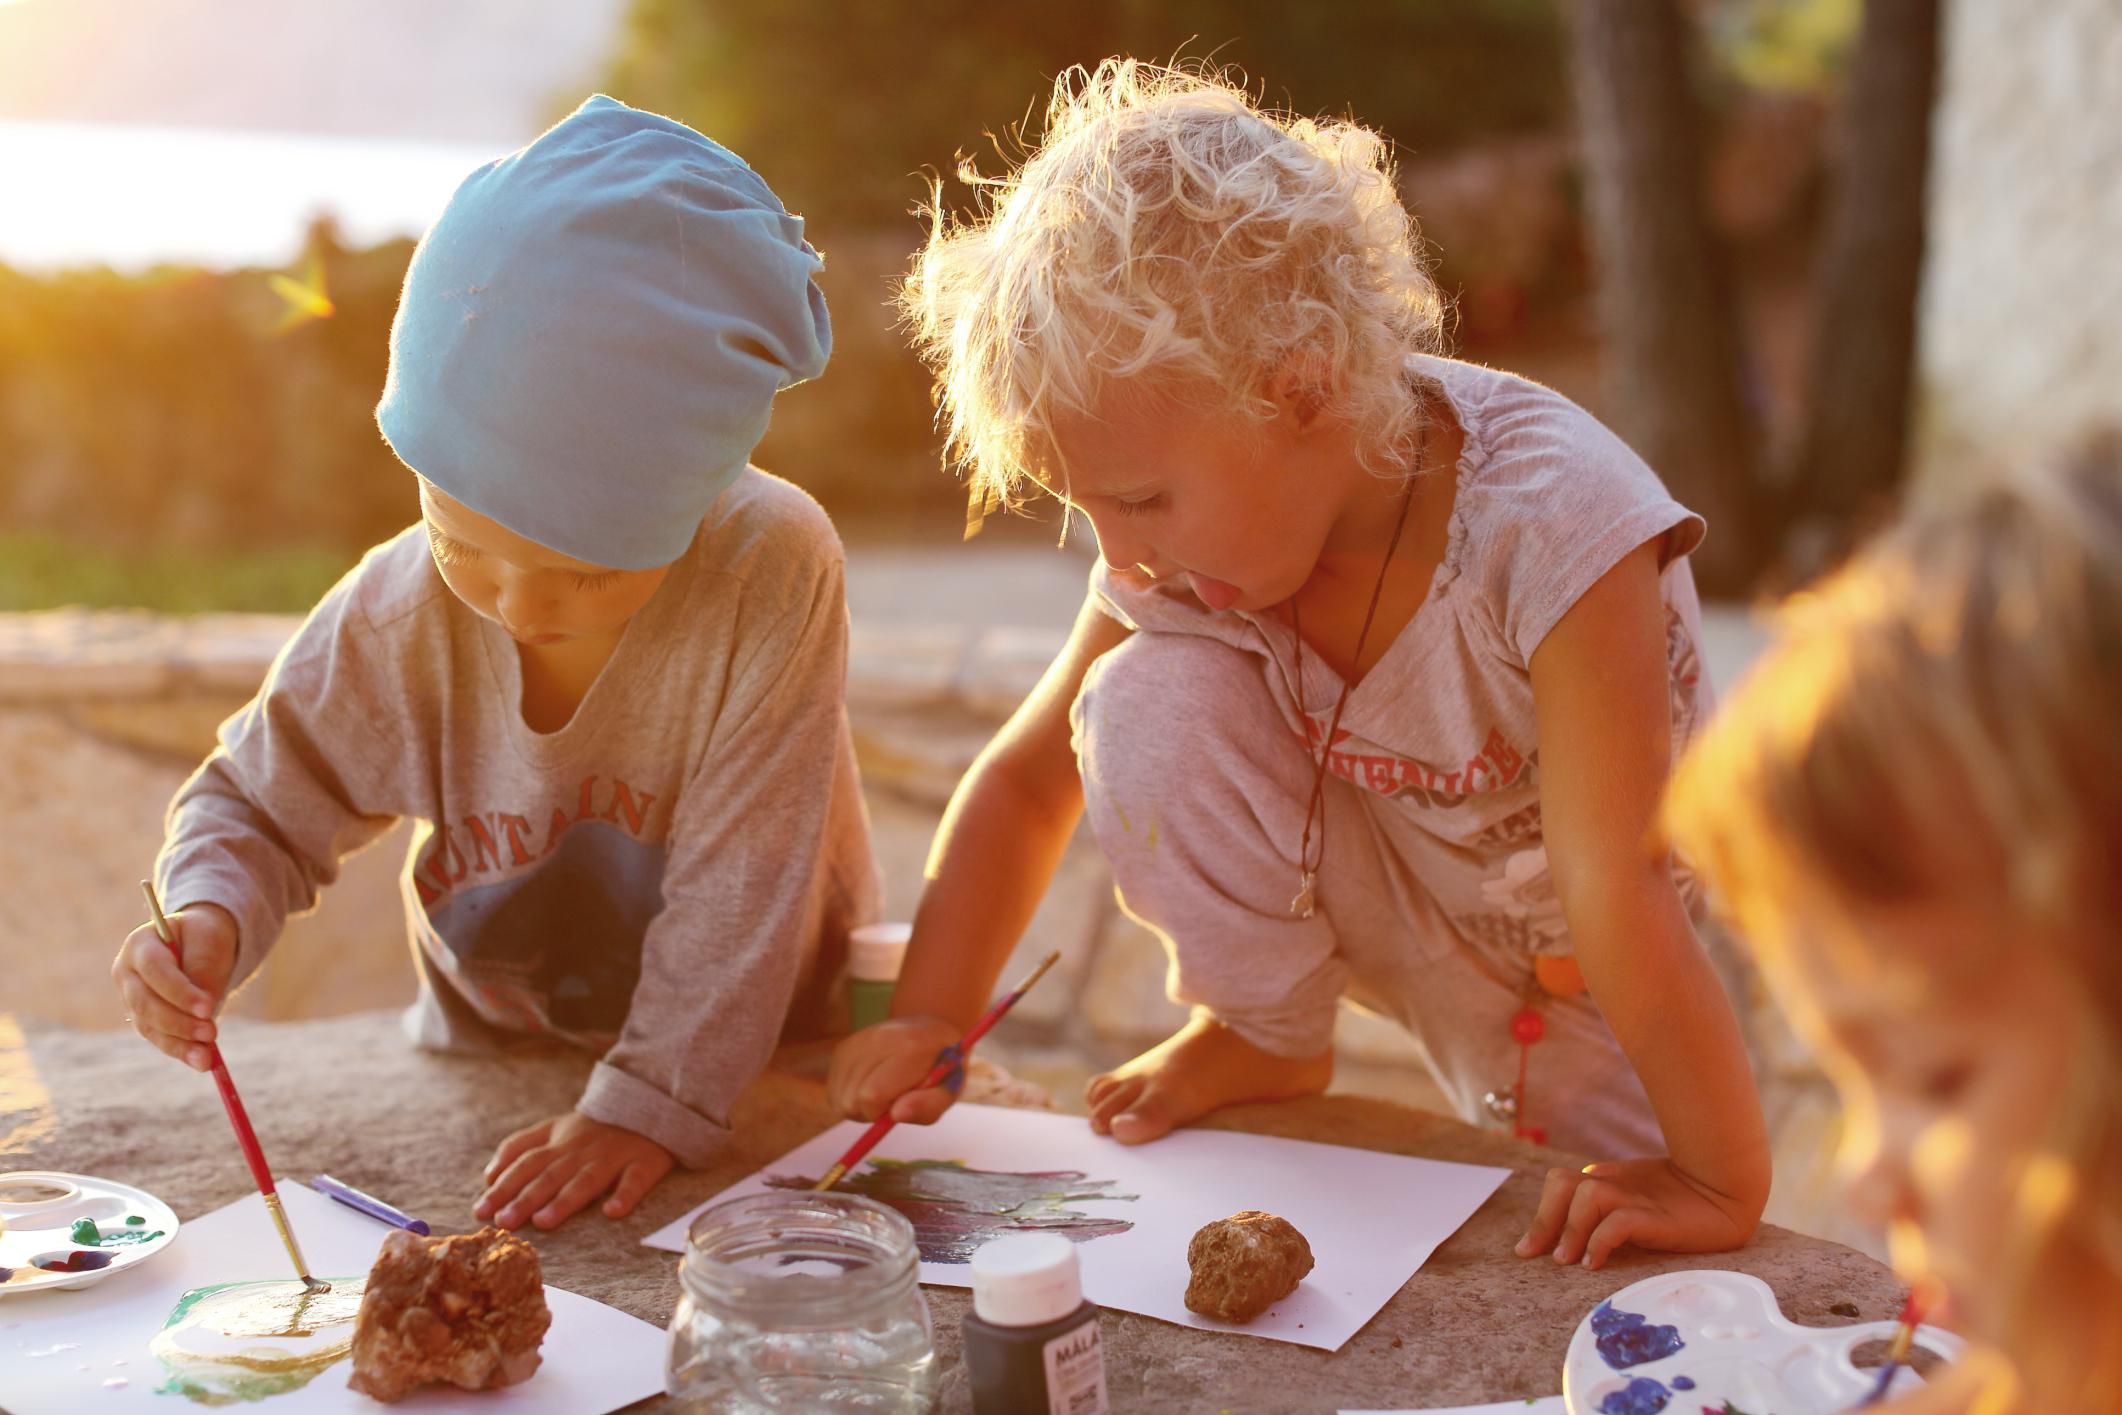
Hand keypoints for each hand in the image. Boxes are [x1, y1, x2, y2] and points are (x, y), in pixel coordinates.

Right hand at [111, 902, 236, 1070]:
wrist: (200, 942)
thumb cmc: (204, 937)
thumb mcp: (210, 941)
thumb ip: (204, 970)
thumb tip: (205, 1012)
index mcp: (140, 944)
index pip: (154, 970)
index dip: (179, 991)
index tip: (207, 1007)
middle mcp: (127, 974)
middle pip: (145, 1003)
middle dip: (179, 1022)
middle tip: (211, 1033)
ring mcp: (132, 999)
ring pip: (150, 1026)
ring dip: (180, 1043)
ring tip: (207, 1057)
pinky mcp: (145, 1020)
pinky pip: (159, 1038)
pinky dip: (181, 1051)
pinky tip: (201, 1061)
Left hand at [475, 1113, 672, 1229]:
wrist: (648, 1105)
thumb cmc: (595, 1127)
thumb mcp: (554, 1127)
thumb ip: (521, 1146)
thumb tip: (488, 1175)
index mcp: (560, 1141)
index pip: (526, 1163)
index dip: (503, 1186)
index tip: (481, 1210)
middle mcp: (582, 1151)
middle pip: (550, 1175)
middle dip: (525, 1198)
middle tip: (503, 1222)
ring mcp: (613, 1157)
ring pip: (587, 1180)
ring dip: (565, 1200)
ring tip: (543, 1221)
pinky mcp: (644, 1163)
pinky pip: (635, 1180)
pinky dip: (624, 1195)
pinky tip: (612, 1211)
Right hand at [826, 1015, 963, 1125]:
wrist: (928, 1030)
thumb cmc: (942, 1066)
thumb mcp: (950, 1090)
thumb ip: (928, 1106)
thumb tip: (896, 1115)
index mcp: (908, 1048)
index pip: (871, 1095)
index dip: (882, 1113)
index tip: (899, 1105)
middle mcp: (876, 1038)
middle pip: (850, 1100)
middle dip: (869, 1112)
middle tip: (893, 1100)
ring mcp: (855, 1041)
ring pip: (838, 1098)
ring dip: (858, 1106)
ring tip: (883, 1093)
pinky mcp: (842, 1048)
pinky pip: (833, 1091)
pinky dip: (849, 1097)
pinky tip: (869, 1086)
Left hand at [1514, 1157, 1761, 1269]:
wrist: (1727, 1192)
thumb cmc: (1681, 1202)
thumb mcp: (1635, 1206)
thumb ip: (1606, 1211)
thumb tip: (1569, 1239)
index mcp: (1607, 1180)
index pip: (1560, 1186)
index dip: (1541, 1214)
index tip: (1527, 1250)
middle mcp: (1616, 1185)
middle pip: (1563, 1184)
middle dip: (1544, 1220)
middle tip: (1535, 1255)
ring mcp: (1636, 1198)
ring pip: (1587, 1197)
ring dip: (1571, 1229)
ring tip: (1567, 1261)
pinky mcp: (1655, 1216)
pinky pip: (1617, 1221)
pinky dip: (1599, 1240)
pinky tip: (1594, 1262)